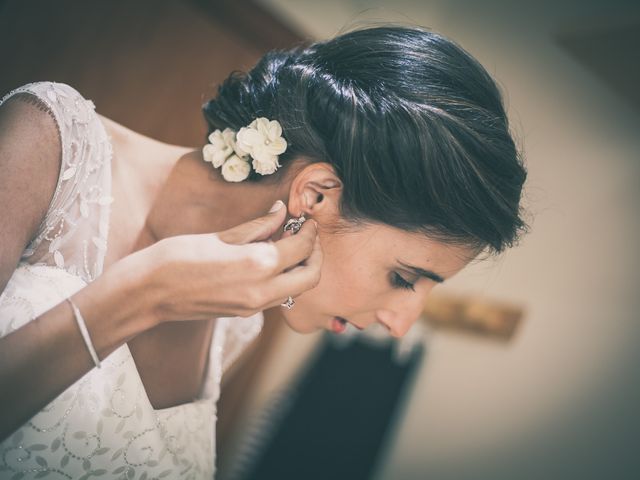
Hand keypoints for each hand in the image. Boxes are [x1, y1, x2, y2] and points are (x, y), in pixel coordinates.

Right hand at [136, 203, 321, 321]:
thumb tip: (282, 210)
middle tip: (306, 236)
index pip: (302, 248)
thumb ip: (258, 226)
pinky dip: (284, 279)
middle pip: (310, 277)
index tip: (307, 221)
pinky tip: (269, 262)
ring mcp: (254, 306)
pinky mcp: (245, 313)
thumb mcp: (222, 235)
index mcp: (258, 264)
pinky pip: (278, 297)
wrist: (150, 292)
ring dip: (301, 269)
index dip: (310, 232)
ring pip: (296, 290)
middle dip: (315, 255)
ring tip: (287, 246)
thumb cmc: (178, 256)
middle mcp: (262, 290)